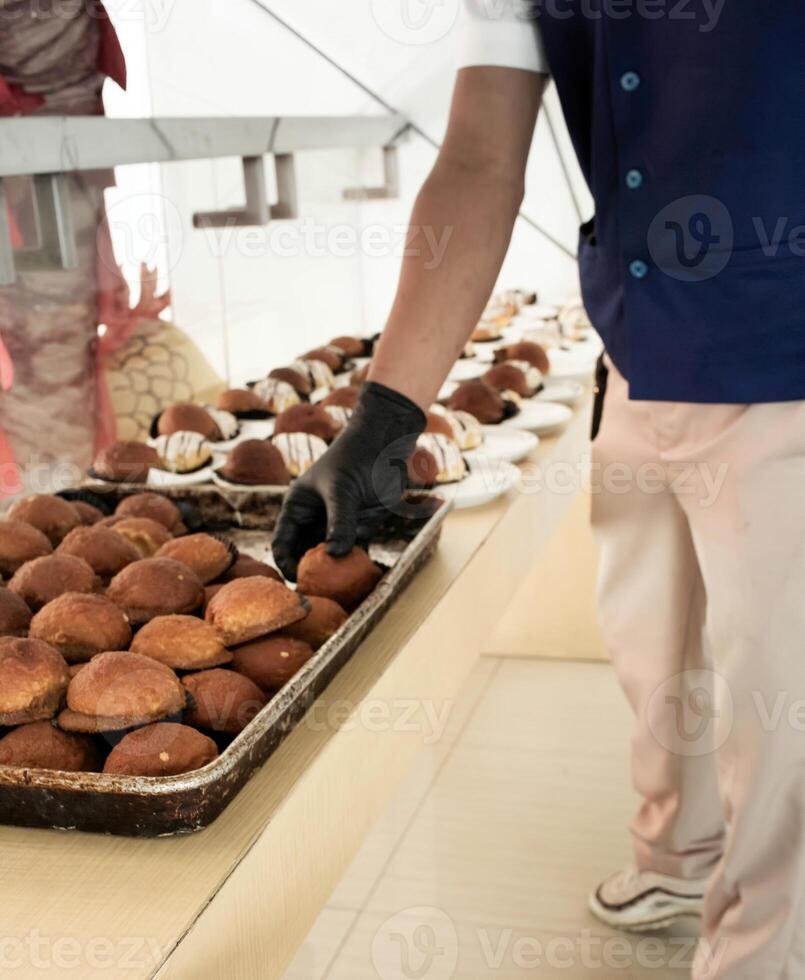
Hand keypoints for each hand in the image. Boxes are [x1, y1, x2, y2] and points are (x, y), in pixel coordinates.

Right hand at [272, 382, 424, 579]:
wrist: (387, 444)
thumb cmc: (356, 458)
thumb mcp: (343, 489)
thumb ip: (339, 521)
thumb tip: (335, 554)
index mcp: (297, 508)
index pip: (282, 543)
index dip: (287, 564)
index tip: (299, 581)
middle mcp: (313, 520)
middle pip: (305, 556)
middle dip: (311, 575)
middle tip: (320, 596)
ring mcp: (336, 526)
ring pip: (330, 558)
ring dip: (335, 575)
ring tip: (341, 594)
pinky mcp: (359, 529)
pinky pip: (354, 553)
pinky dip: (357, 566)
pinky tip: (362, 581)